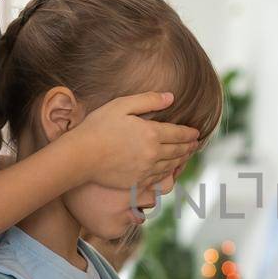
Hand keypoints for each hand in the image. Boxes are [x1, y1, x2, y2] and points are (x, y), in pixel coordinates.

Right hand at [68, 92, 199, 191]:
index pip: (178, 133)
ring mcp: (146, 170)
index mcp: (152, 133)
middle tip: (195, 145)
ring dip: (181, 160)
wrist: (80, 156)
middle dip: (189, 147)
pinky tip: (169, 170)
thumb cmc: (98, 127)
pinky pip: (159, 178)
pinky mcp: (137, 182)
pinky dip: (168, 173)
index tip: (196, 133)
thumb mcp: (121, 105)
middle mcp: (153, 153)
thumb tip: (170, 97)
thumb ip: (148, 100)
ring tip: (186, 156)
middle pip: (178, 151)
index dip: (190, 133)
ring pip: (171, 165)